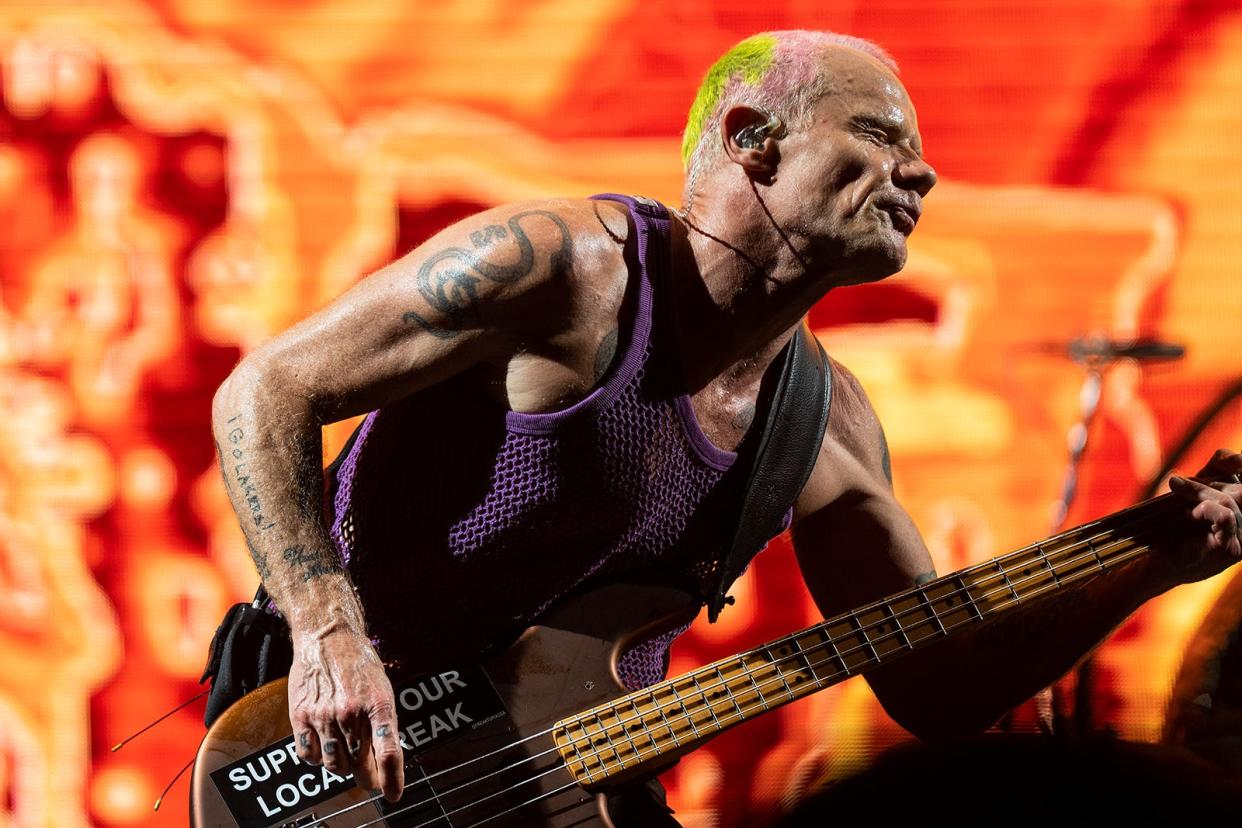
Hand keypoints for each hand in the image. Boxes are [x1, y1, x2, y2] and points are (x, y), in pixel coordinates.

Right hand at [288, 622, 404, 801]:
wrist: (327, 637)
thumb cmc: (359, 663)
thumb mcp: (382, 688)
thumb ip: (384, 722)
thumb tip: (386, 758)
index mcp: (379, 704)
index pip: (388, 751)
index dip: (392, 779)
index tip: (393, 795)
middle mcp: (352, 713)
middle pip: (360, 765)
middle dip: (367, 777)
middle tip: (370, 778)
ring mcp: (324, 716)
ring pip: (335, 765)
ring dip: (342, 767)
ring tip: (346, 754)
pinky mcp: (301, 716)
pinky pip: (309, 756)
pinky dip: (317, 758)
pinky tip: (324, 746)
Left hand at [1165, 449, 1241, 582]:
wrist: (1151, 565)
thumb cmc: (1168, 530)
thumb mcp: (1192, 496)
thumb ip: (1211, 474)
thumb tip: (1230, 457)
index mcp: (1241, 514)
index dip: (1238, 463)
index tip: (1222, 459)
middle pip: (1241, 490)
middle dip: (1209, 481)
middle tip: (1177, 484)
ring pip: (1230, 500)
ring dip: (1198, 491)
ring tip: (1176, 492)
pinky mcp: (1228, 551)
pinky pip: (1225, 517)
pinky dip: (1205, 508)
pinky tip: (1189, 514)